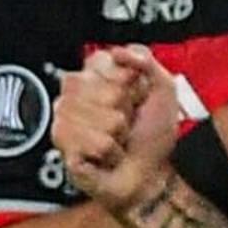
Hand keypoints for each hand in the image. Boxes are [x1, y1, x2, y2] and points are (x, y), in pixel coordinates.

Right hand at [55, 45, 172, 215]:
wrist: (151, 175)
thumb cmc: (154, 136)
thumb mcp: (163, 89)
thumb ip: (145, 61)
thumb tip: (117, 52)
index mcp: (95, 77)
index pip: (98, 62)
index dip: (124, 81)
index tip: (135, 98)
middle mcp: (74, 96)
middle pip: (91, 87)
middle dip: (120, 109)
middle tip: (125, 124)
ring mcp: (64, 122)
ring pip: (91, 116)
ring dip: (115, 134)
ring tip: (116, 141)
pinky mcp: (64, 148)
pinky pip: (87, 142)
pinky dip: (107, 152)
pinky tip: (105, 157)